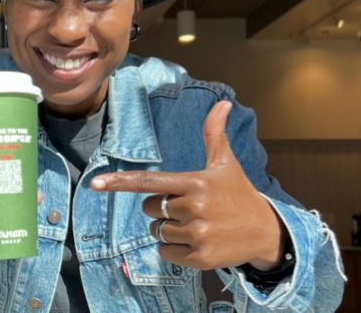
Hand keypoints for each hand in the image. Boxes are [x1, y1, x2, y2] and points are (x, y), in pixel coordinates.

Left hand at [91, 101, 284, 270]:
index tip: (94, 184)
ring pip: (157, 232)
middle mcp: (195, 207)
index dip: (119, 183)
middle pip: (151, 209)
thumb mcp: (226, 163)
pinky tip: (197, 242)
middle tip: (191, 208)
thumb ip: (215, 134)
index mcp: (195, 182)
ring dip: (169, 229)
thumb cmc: (238, 193)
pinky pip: (166, 252)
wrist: (266, 232)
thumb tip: (222, 103)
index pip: (149, 182)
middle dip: (164, 208)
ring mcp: (198, 234)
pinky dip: (175, 249)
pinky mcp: (200, 257)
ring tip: (196, 225)